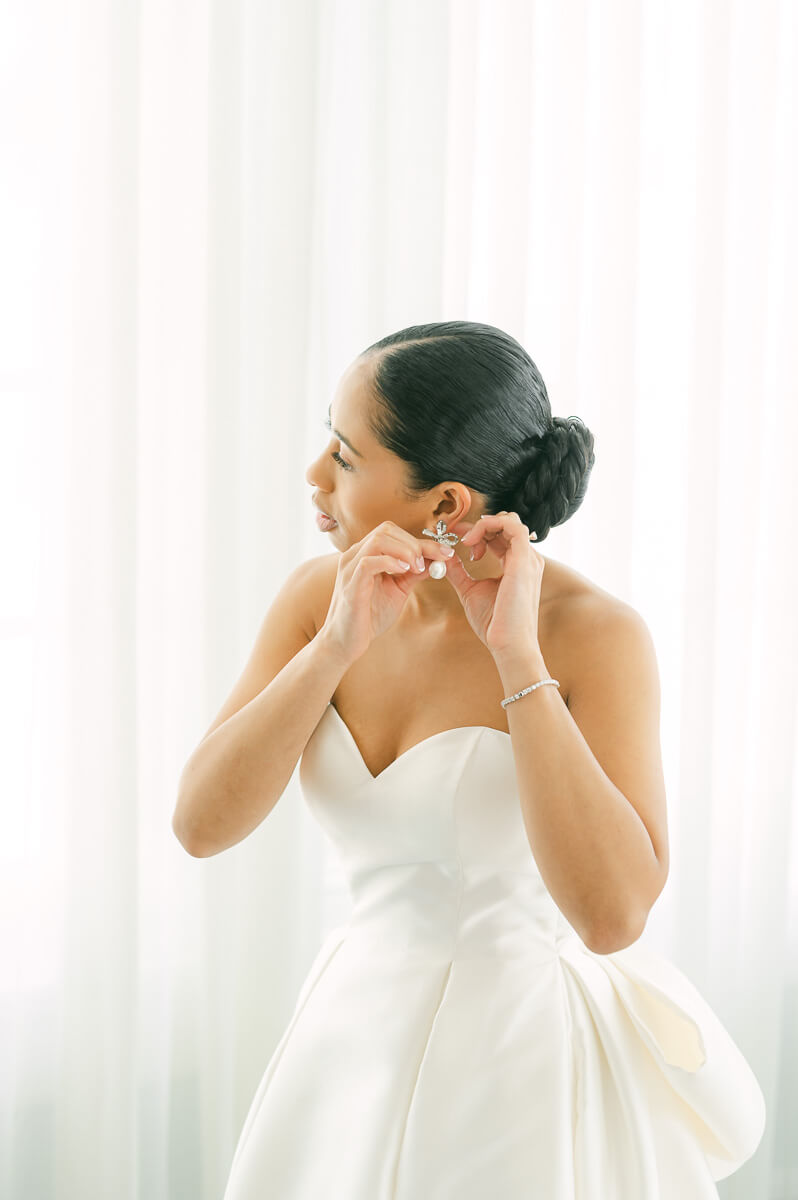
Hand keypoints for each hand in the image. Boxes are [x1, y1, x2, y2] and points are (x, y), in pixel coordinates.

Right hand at [318, 520, 454, 664]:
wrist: (346, 642)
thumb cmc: (369, 615)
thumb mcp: (398, 589)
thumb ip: (414, 573)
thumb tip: (437, 560)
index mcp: (365, 553)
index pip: (393, 533)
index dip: (422, 540)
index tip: (446, 553)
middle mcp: (355, 555)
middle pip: (387, 530)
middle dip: (415, 543)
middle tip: (432, 562)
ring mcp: (350, 568)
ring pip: (378, 540)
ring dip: (405, 551)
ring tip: (418, 567)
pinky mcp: (350, 585)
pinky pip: (368, 563)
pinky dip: (390, 562)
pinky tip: (404, 572)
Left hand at [442, 511, 543, 656]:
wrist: (508, 643)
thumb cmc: (494, 623)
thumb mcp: (470, 590)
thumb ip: (458, 571)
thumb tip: (443, 557)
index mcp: (518, 564)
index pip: (502, 534)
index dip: (478, 530)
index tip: (456, 536)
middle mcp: (526, 559)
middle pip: (506, 524)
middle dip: (480, 525)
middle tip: (459, 538)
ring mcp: (528, 559)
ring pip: (510, 520)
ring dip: (484, 524)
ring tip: (466, 541)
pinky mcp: (524, 561)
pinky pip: (513, 526)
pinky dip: (490, 525)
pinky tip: (472, 541)